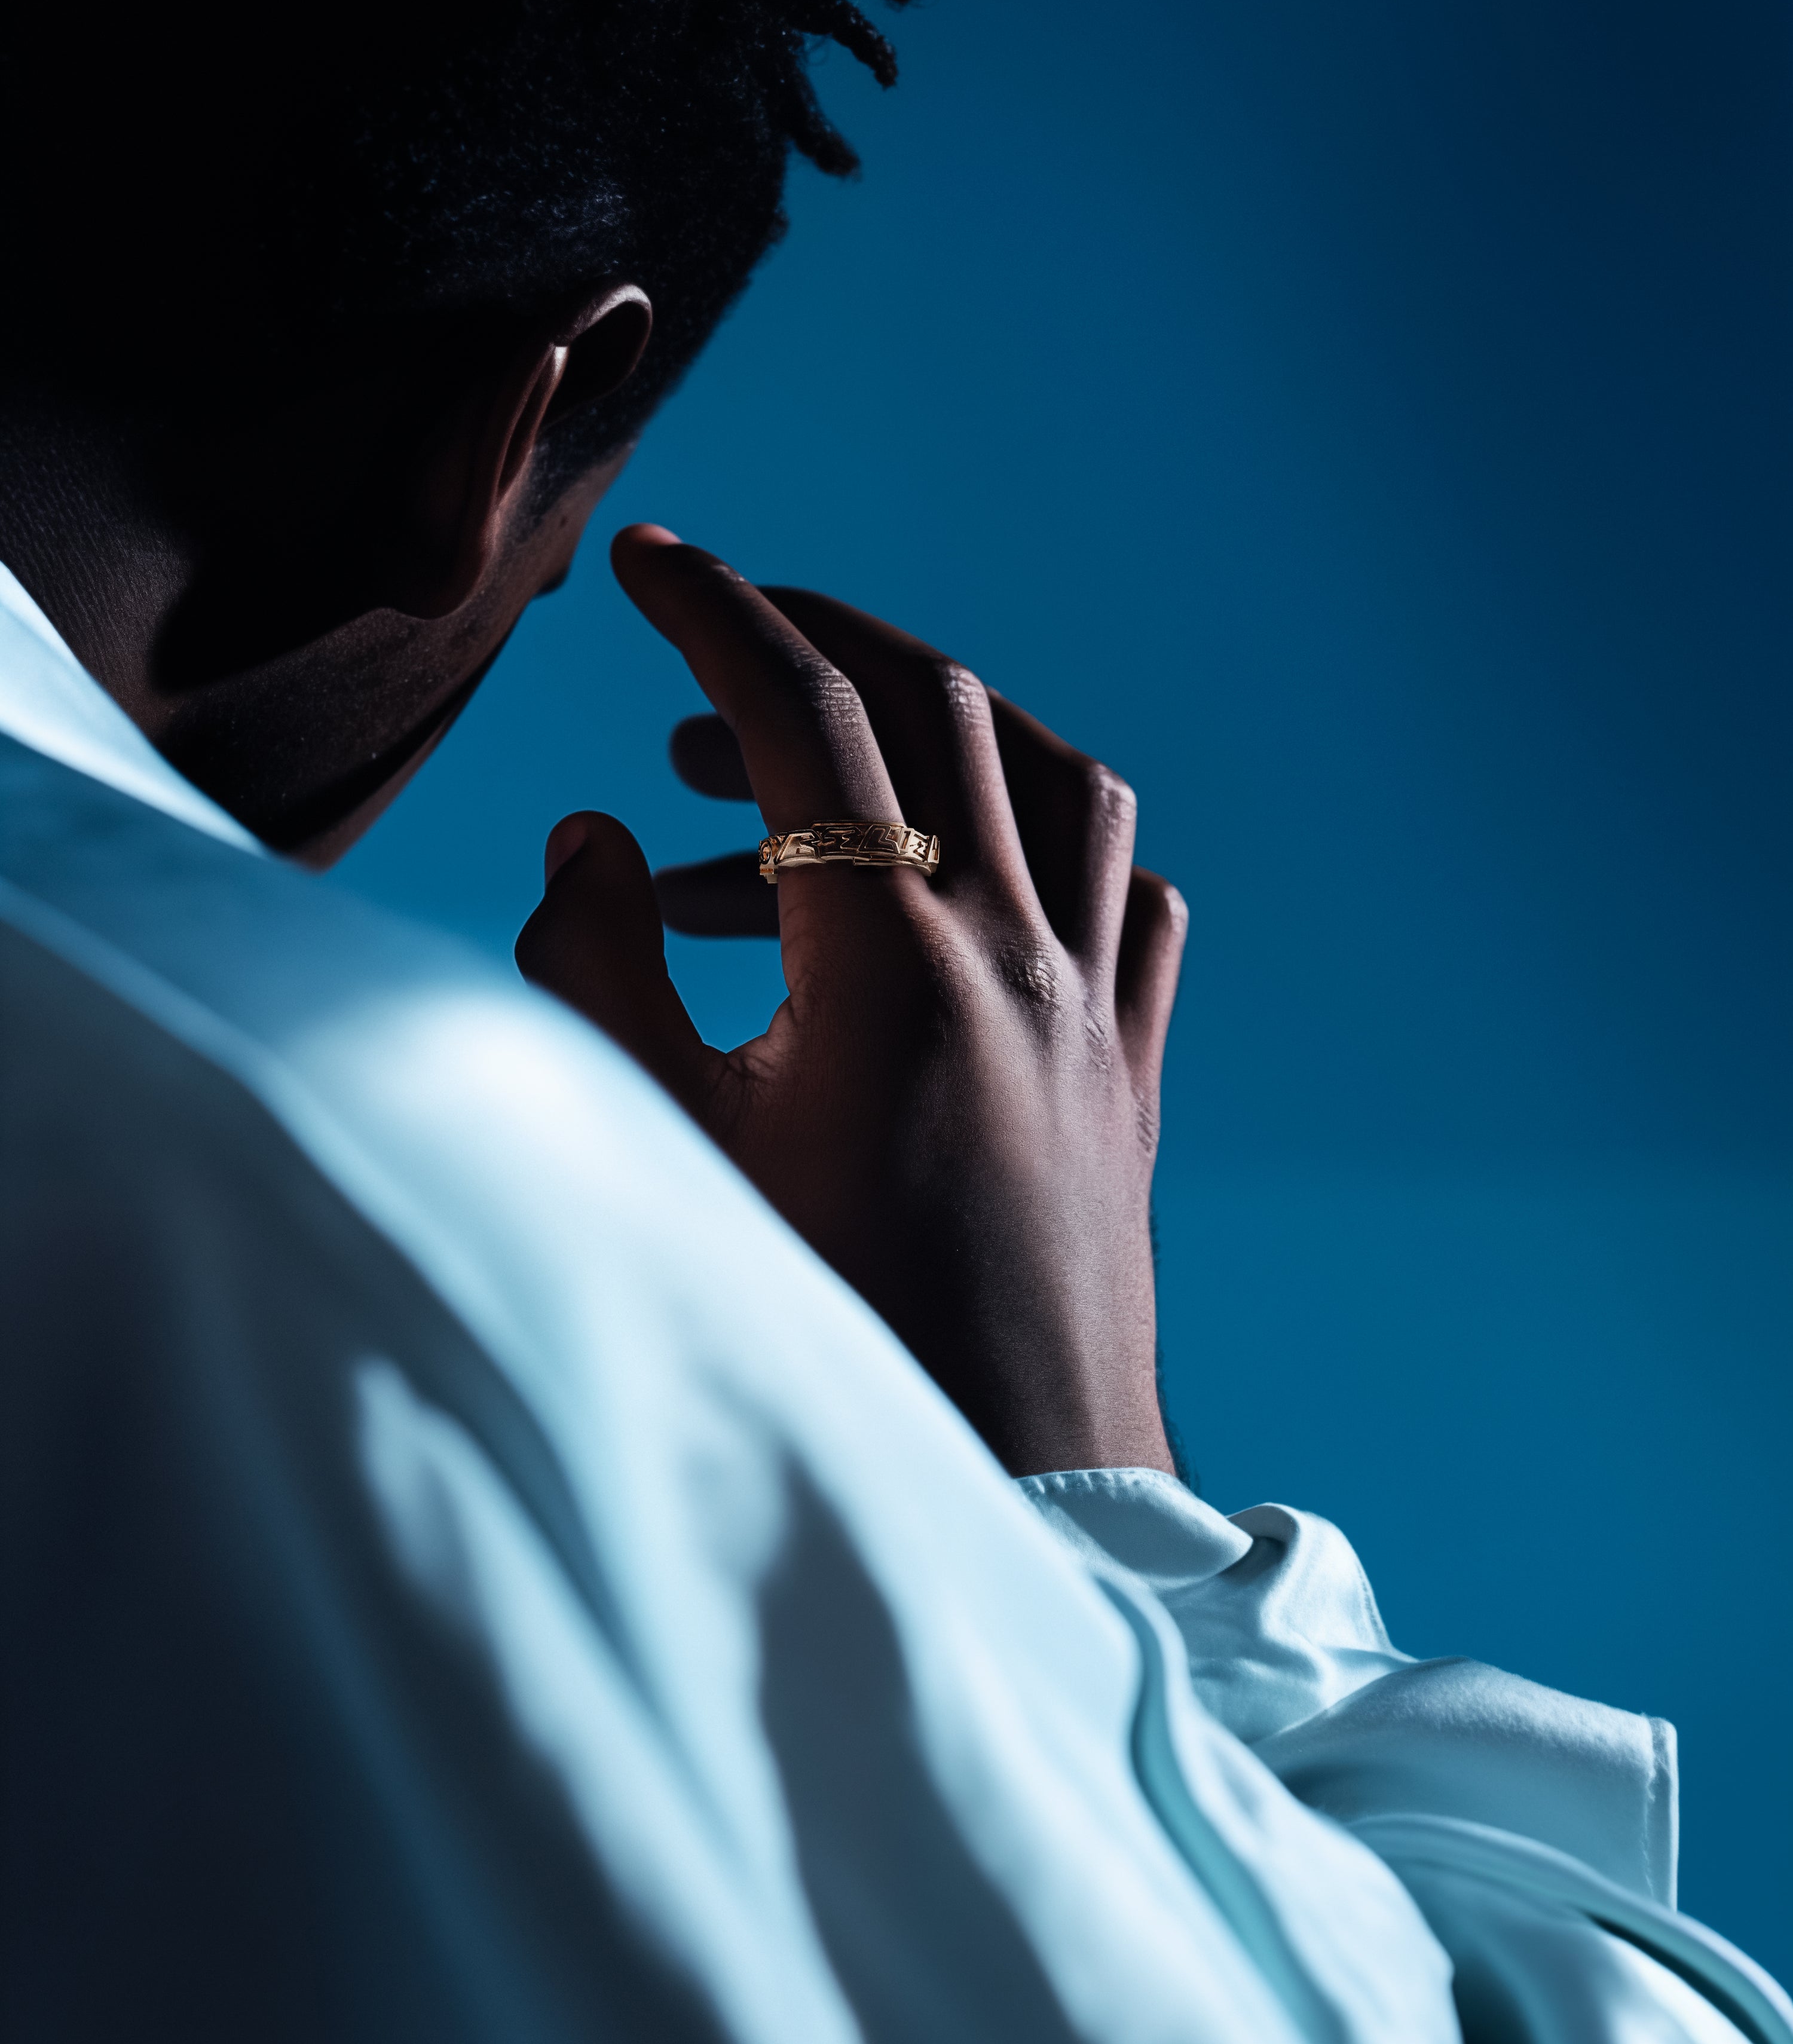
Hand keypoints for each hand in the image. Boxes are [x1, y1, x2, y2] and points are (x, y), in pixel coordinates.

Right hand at [515, 525, 1185, 1476]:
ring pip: (1052, 780)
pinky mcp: (1132, 1072)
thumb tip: (590, 837)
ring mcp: (1095, 1009)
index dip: (712, 612)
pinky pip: (1128, 898)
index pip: (800, 712)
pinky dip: (1052, 844)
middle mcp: (1016, 952)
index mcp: (890, 957)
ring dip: (933, 732)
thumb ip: (601, 973)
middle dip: (812, 647)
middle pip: (933, 707)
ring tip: (807, 782)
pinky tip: (979, 887)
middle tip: (701, 669)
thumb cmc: (824, 1332)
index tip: (643, 560)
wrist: (1008, 1483)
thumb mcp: (670, 1149)